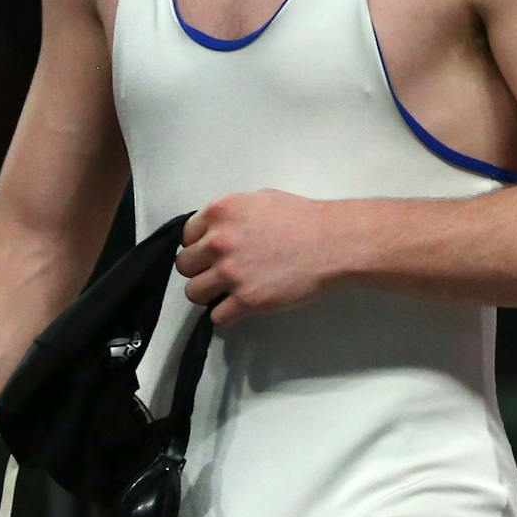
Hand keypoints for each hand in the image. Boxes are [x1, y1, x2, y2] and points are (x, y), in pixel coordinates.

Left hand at [176, 191, 345, 323]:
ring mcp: (230, 272)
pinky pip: (217, 316)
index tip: (210, 252)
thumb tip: (217, 228)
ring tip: (227, 291)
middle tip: (219, 272)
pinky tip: (239, 307)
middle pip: (184, 265)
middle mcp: (218, 241)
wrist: (332, 243)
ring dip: (208, 294)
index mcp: (220, 212)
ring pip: (193, 292)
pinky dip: (226, 315)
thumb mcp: (260, 199)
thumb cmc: (303, 219)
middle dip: (200, 269)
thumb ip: (231, 214)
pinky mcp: (246, 300)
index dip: (199, 245)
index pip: (186, 236)